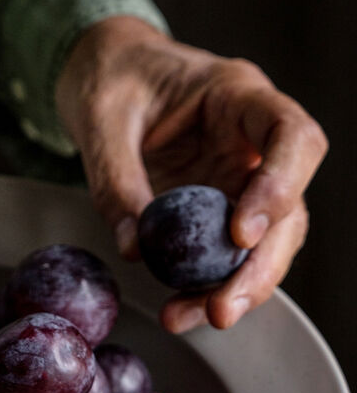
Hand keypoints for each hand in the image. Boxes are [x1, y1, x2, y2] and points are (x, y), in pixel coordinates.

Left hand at [55, 16, 327, 332]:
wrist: (103, 74)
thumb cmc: (109, 79)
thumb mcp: (101, 122)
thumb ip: (116, 180)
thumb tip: (133, 248)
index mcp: (236, 97)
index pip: (292, 135)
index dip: (281, 187)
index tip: (239, 233)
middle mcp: (249, 142)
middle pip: (287, 208)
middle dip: (259, 265)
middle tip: (219, 310)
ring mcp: (236, 177)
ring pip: (262, 241)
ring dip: (232, 286)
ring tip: (185, 317)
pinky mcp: (213, 206)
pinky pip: (221, 251)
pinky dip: (203, 285)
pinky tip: (178, 309)